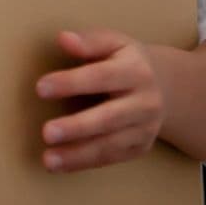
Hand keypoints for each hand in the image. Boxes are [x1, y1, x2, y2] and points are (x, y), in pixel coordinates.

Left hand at [35, 29, 164, 171]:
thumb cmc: (125, 61)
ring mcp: (145, 128)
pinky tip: (59, 165)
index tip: (40, 88)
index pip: (101, 77)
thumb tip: (63, 39)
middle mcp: (145, 102)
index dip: (71, 82)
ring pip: (110, 145)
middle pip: (109, 117)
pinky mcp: (140, 147)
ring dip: (77, 154)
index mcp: (136, 70)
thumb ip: (88, 42)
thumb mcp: (113, 43)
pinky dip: (83, 163)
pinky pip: (110, 158)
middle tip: (46, 132)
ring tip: (48, 159)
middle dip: (77, 127)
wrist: (165, 86)